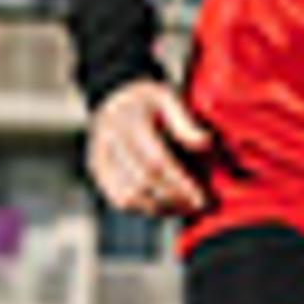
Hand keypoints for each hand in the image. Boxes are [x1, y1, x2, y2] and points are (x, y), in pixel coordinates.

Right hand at [85, 74, 215, 220]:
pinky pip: (119, 200)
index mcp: (129, 118)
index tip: (203, 197)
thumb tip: (206, 143)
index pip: (156, 160)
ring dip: (160, 208)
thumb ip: (185, 122)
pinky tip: (166, 206)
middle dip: (174, 198)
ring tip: (186, 207)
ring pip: (129, 196)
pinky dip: (144, 208)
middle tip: (200, 205)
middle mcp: (109, 138)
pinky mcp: (96, 171)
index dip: (180, 182)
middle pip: (143, 181)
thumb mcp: (169, 98)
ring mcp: (98, 156)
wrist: (114, 95)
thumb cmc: (150, 100)